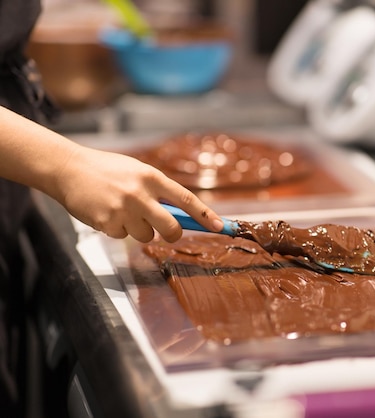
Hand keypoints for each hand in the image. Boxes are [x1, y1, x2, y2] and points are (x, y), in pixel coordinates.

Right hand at [51, 145, 222, 242]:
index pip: (186, 199)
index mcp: (152, 177)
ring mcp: (123, 209)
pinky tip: (107, 213)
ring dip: (139, 230)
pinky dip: (117, 229)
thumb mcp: (137, 171)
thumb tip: (181, 215)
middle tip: (168, 232)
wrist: (68, 169)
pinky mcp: (107, 222)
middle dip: (173, 234)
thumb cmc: (107, 170)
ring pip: (146, 236)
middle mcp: (140, 194)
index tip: (220, 226)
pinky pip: (123, 236)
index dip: (205, 215)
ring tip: (123, 211)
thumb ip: (157, 191)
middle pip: (171, 228)